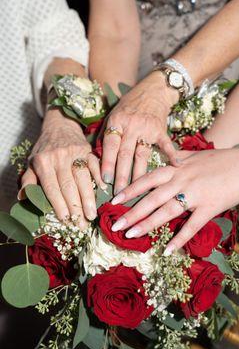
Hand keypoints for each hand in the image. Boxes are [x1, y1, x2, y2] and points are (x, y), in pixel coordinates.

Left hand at [19, 109, 105, 227]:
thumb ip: (28, 180)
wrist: (60, 124)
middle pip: (68, 186)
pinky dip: (100, 178)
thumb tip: (23, 198)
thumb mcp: (32, 162)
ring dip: (88, 198)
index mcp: (43, 162)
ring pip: (83, 178)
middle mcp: (59, 157)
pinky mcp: (88, 149)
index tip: (66, 220)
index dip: (59, 205)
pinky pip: (95, 165)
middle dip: (75, 207)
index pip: (52, 188)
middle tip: (82, 224)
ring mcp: (75, 152)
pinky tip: (104, 191)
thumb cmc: (45, 148)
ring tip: (92, 214)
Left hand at [101, 71, 178, 193]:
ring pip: (142, 155)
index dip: (107, 164)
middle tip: (119, 193)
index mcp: (117, 122)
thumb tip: (96, 157)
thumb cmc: (129, 105)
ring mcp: (148, 129)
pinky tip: (175, 167)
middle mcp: (131, 126)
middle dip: (121, 176)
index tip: (105, 181)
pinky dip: (171, 156)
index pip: (110, 146)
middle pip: (125, 154)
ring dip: (138, 174)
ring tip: (136, 191)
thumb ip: (106, 135)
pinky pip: (166, 145)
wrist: (152, 90)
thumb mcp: (113, 115)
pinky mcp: (161, 130)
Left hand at [110, 148, 238, 253]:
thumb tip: (165, 155)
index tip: (114, 200)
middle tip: (115, 225)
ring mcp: (195, 195)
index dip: (130, 189)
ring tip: (130, 235)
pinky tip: (168, 251)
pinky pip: (192, 226)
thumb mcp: (194, 155)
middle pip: (152, 198)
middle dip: (131, 212)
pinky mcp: (209, 208)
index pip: (148, 178)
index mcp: (177, 168)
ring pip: (166, 211)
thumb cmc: (220, 160)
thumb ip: (177, 157)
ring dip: (147, 224)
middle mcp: (182, 180)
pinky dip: (180, 239)